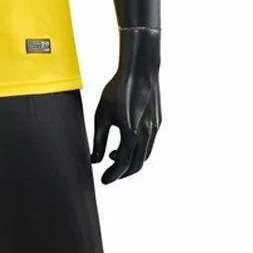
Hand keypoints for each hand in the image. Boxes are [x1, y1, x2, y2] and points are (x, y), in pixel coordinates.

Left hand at [91, 30, 160, 182]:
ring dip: (130, 161)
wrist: (140, 72)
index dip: (112, 175)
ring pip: (145, 156)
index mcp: (131, 135)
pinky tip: (126, 142)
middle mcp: (147, 135)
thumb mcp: (101, 115)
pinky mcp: (158, 123)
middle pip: (136, 165)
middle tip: (108, 174)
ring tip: (113, 155)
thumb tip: (94, 160)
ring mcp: (155, 129)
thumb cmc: (117, 91)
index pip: (122, 165)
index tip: (103, 180)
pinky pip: (149, 144)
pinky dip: (138, 150)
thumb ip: (98, 140)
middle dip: (122, 173)